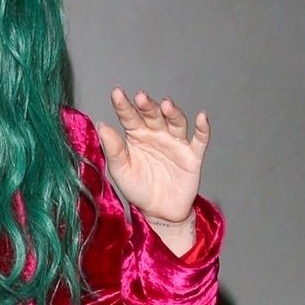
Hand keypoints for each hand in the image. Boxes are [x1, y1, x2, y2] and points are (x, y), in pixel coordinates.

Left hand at [95, 87, 209, 224]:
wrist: (159, 212)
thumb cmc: (137, 188)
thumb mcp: (120, 171)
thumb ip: (113, 149)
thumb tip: (101, 125)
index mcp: (137, 135)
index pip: (130, 116)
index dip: (123, 105)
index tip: (116, 93)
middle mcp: (157, 134)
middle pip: (154, 115)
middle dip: (148, 105)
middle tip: (141, 97)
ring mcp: (176, 143)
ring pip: (176, 122)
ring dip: (173, 112)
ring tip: (166, 105)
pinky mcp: (192, 155)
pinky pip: (200, 139)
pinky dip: (202, 128)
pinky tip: (201, 117)